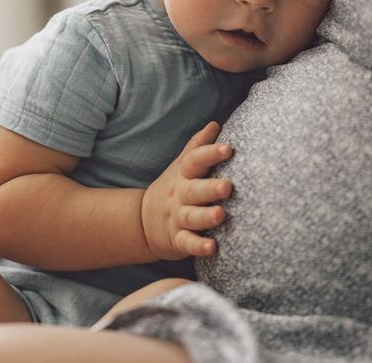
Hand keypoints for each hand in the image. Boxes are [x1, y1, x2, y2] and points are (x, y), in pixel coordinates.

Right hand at [141, 121, 233, 260]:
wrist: (142, 220)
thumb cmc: (174, 186)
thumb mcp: (181, 165)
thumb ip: (198, 145)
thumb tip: (215, 123)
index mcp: (184, 174)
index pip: (196, 160)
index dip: (211, 153)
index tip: (229, 148)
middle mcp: (181, 194)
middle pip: (195, 189)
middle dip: (211, 188)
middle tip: (228, 187)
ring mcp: (178, 217)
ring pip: (192, 217)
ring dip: (206, 217)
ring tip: (220, 215)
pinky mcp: (177, 239)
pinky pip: (187, 243)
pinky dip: (198, 246)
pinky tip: (212, 248)